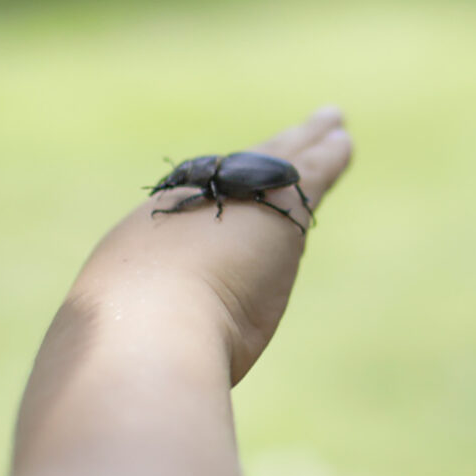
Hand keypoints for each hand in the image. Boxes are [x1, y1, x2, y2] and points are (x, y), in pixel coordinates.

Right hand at [82, 107, 354, 383]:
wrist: (152, 323)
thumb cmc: (131, 338)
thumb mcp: (134, 322)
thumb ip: (159, 321)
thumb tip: (168, 350)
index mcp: (157, 232)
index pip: (201, 203)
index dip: (222, 190)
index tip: (235, 177)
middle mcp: (198, 206)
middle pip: (242, 167)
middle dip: (268, 151)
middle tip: (293, 130)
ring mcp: (242, 204)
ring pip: (283, 163)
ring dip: (309, 145)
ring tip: (331, 125)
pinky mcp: (285, 211)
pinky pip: (313, 173)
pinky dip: (330, 156)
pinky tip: (344, 139)